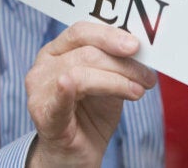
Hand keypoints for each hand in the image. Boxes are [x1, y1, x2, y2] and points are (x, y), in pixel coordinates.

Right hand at [25, 22, 156, 166]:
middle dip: (123, 64)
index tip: (136, 45)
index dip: (109, 34)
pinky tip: (72, 85)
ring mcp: (40, 89)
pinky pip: (57, 97)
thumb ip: (117, 64)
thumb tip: (142, 50)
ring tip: (137, 92)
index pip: (81, 32)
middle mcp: (44, 65)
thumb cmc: (90, 115)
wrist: (77, 155)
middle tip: (147, 77)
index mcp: (57, 51)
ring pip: (81, 73)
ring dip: (116, 81)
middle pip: (87, 53)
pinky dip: (67, 90)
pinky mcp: (43, 114)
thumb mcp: (109, 83)